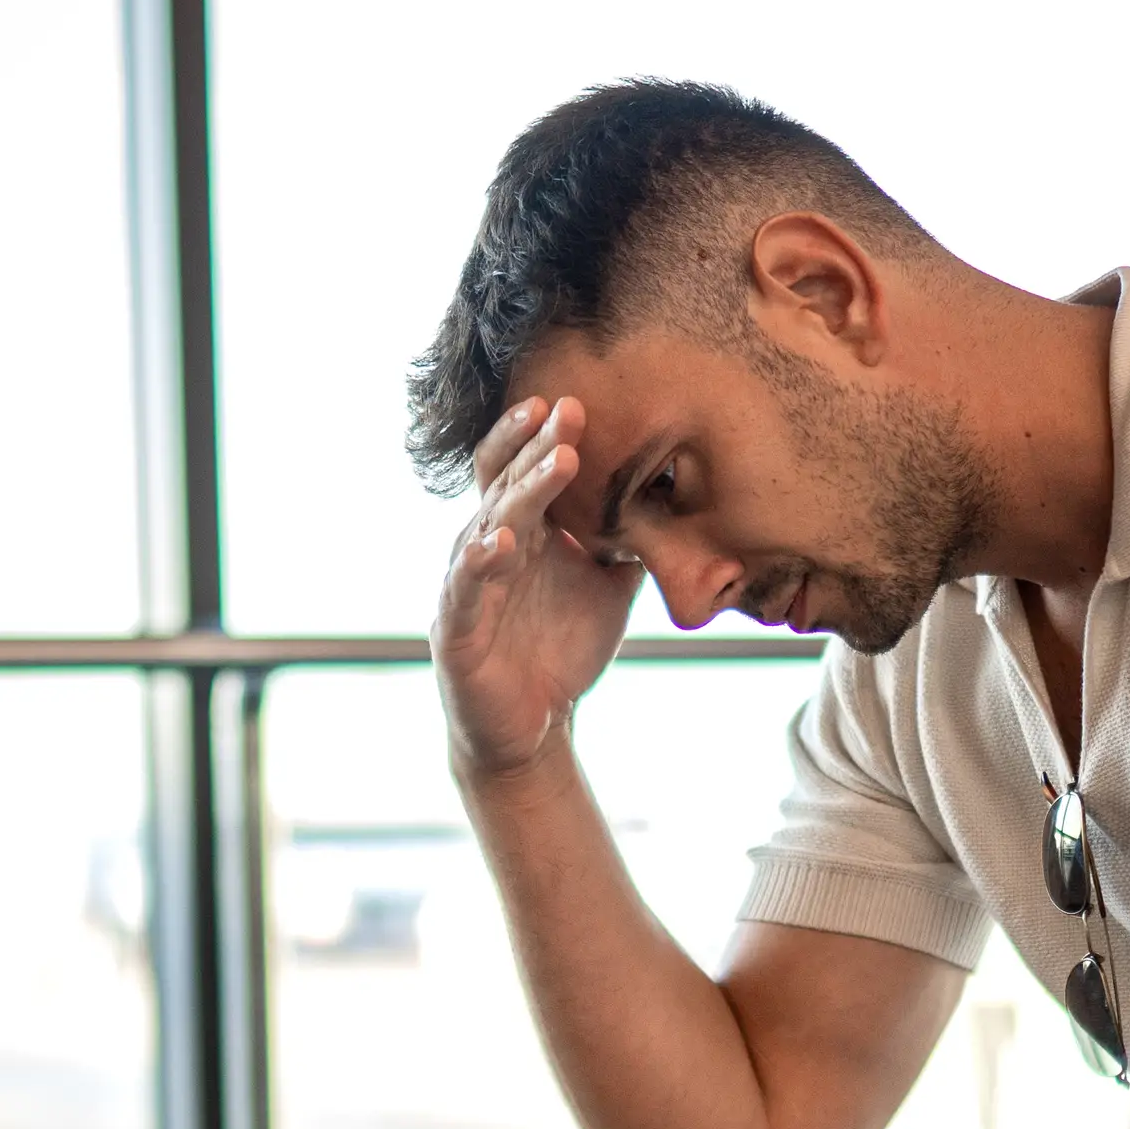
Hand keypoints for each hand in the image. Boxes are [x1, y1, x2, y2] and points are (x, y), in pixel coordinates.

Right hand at [431, 396, 640, 780]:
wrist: (534, 728)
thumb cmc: (562, 651)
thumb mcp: (609, 588)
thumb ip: (628, 543)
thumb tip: (673, 496)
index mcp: (524, 534)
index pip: (524, 470)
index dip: (542, 435)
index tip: (577, 400)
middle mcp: (489, 548)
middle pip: (506, 483)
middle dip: (535, 444)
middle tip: (569, 407)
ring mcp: (468, 586)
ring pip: (490, 525)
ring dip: (524, 493)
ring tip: (559, 462)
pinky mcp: (457, 630)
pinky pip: (465, 589)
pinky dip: (480, 564)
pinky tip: (501, 545)